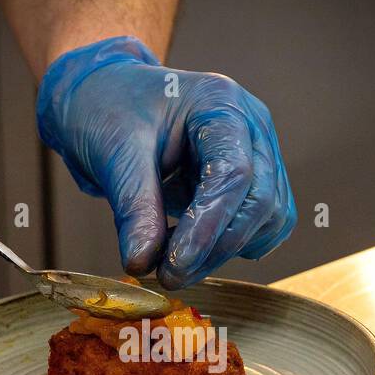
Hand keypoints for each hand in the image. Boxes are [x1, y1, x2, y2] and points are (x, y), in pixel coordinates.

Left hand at [37, 37, 295, 288]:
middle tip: (167, 276)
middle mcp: (251, 127)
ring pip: (268, 219)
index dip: (209, 227)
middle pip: (261, 200)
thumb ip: (134, 208)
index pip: (234, 173)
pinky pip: (260, 226)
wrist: (105, 98)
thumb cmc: (109, 110)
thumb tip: (141, 263)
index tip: (175, 266)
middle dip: (216, 247)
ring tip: (170, 260)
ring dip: (224, 251)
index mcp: (220, 102)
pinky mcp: (252, 182)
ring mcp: (258, 153)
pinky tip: (187, 246)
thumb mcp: (114, 153)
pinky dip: (228, 246)